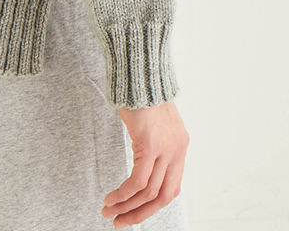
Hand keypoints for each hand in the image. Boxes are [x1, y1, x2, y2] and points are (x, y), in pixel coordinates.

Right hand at [101, 98, 188, 226]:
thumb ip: (154, 143)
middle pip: (162, 197)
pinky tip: (111, 198)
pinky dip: (123, 194)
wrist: (141, 73)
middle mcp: (177, 151)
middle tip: (120, 221)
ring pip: (148, 192)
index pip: (171, 188)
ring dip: (126, 206)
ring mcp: (166, 149)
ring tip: (109, 211)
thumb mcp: (155, 123)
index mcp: (180, 147)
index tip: (135, 210)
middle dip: (140, 214)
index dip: (153, 204)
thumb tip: (143, 162)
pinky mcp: (150, 145)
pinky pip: (137, 181)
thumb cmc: (143, 93)